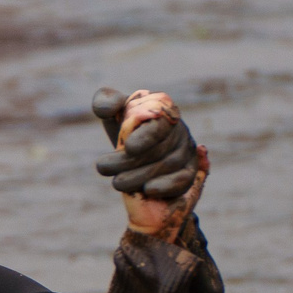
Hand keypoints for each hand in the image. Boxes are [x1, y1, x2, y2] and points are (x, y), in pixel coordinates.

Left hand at [93, 87, 207, 239]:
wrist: (134, 153)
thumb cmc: (124, 128)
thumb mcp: (113, 113)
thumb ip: (106, 103)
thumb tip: (106, 109)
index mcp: (163, 109)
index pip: (160, 124)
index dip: (146, 137)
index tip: (128, 147)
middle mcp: (179, 129)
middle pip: (160, 149)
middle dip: (129, 161)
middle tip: (104, 168)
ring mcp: (186, 152)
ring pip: (169, 166)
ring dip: (140, 176)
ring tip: (117, 182)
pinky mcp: (188, 172)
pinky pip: (183, 181)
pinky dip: (166, 186)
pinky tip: (148, 189)